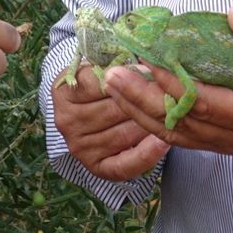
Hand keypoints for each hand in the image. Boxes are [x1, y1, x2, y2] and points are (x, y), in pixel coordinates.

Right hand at [52, 66, 168, 180]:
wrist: (85, 109)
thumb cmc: (96, 83)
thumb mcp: (96, 67)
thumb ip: (114, 65)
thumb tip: (146, 67)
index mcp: (62, 92)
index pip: (98, 83)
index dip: (128, 77)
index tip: (150, 71)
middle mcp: (67, 122)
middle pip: (113, 110)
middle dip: (142, 101)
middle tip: (166, 94)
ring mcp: (79, 147)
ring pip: (123, 135)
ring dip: (148, 125)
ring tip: (170, 114)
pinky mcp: (95, 166)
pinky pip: (124, 165)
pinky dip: (146, 155)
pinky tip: (162, 143)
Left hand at [103, 5, 232, 156]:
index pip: (207, 104)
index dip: (174, 85)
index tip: (147, 61)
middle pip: (182, 124)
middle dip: (143, 100)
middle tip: (112, 74)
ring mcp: (229, 142)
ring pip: (175, 132)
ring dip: (140, 109)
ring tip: (111, 84)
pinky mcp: (220, 138)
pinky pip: (181, 132)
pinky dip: (154, 114)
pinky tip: (132, 96)